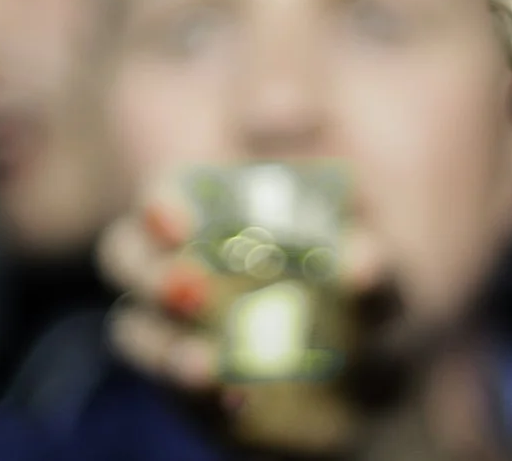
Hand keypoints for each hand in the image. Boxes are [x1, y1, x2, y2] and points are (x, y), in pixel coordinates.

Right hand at [97, 180, 393, 404]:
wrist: (383, 371)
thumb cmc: (359, 281)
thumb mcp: (359, 235)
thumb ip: (332, 193)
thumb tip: (286, 111)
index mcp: (209, 211)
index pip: (161, 198)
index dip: (159, 205)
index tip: (179, 218)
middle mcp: (177, 268)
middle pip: (128, 260)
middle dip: (149, 272)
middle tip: (189, 288)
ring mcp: (177, 333)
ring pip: (139, 332)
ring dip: (164, 347)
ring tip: (206, 364)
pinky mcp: (196, 395)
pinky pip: (181, 398)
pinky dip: (203, 399)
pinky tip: (237, 399)